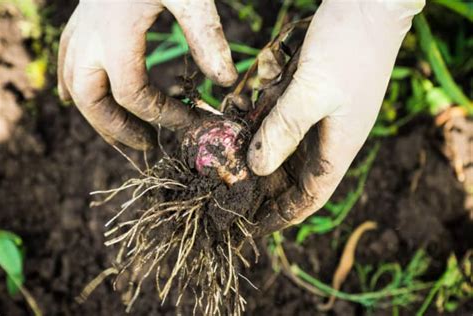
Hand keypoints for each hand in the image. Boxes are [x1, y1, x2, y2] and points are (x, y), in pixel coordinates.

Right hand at [58, 0, 236, 149]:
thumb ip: (206, 35)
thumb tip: (226, 80)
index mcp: (115, 35)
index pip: (134, 94)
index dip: (163, 116)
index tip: (192, 123)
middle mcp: (90, 36)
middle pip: (92, 100)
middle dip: (117, 129)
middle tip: (147, 147)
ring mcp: (82, 29)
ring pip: (75, 85)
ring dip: (97, 116)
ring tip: (123, 135)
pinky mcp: (82, 21)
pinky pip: (68, 62)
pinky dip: (74, 87)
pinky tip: (78, 100)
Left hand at [248, 0, 424, 234]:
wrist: (370, 2)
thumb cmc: (348, 46)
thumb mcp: (312, 91)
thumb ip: (284, 130)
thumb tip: (257, 168)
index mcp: (338, 147)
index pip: (309, 197)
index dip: (282, 215)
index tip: (253, 226)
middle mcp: (330, 136)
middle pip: (293, 176)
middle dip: (264, 187)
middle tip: (230, 193)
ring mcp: (322, 115)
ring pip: (286, 148)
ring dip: (260, 155)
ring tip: (230, 164)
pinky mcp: (313, 94)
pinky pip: (284, 120)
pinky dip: (264, 125)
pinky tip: (243, 124)